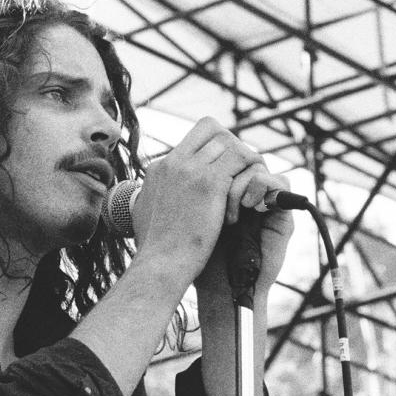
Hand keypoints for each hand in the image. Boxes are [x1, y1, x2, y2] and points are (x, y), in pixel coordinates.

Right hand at [131, 119, 292, 297]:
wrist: (160, 266)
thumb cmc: (155, 253)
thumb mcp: (144, 216)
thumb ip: (150, 199)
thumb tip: (147, 196)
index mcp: (158, 168)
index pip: (193, 137)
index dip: (214, 147)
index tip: (224, 170)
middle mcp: (172, 161)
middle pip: (212, 129)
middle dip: (232, 147)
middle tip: (241, 174)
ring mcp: (190, 169)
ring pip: (230, 141)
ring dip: (244, 160)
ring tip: (248, 186)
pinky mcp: (209, 182)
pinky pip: (241, 158)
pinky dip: (251, 172)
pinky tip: (251, 196)